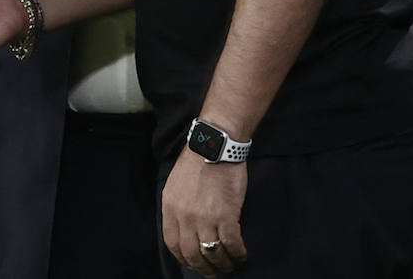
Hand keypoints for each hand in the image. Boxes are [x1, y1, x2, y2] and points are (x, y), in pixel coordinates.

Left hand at [161, 148, 248, 276]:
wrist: (215, 146)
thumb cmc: (198, 161)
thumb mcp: (176, 184)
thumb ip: (178, 206)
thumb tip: (185, 227)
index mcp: (170, 207)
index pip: (173, 244)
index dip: (184, 258)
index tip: (194, 263)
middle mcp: (184, 216)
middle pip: (191, 253)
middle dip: (203, 268)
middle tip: (213, 273)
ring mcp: (204, 217)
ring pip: (211, 252)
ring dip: (222, 264)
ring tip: (229, 266)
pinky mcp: (225, 215)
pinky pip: (231, 243)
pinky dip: (237, 253)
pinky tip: (241, 254)